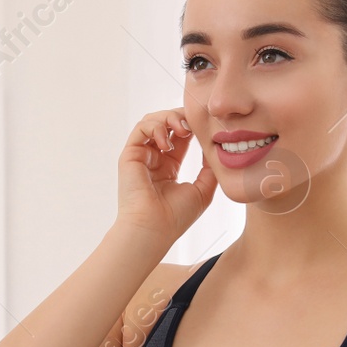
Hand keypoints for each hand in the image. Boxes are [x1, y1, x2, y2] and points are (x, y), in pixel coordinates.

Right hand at [117, 107, 217, 246]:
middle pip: (166, 123)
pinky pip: (140, 128)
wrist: (154, 229)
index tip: (205, 125)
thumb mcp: (203, 189)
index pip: (180, 135)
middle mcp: (153, 158)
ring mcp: (141, 156)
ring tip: (181, 130)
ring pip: (152, 121)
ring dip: (168, 118)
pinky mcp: (130, 155)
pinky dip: (155, 126)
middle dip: (181, 117)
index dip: (192, 125)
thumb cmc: (176, 216)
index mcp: (169, 166)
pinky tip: (166, 142)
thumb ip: (210, 168)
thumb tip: (217, 148)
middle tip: (193, 124)